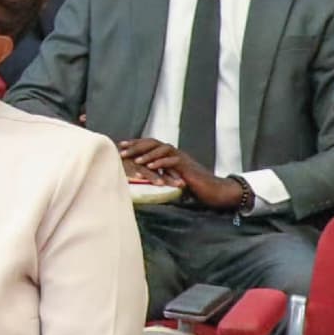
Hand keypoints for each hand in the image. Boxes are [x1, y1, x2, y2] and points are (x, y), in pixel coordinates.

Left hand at [118, 138, 244, 207]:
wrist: (214, 191)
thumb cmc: (191, 187)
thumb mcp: (170, 179)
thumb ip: (157, 175)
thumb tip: (138, 178)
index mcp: (168, 155)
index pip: (150, 145)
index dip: (135, 144)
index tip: (119, 146)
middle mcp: (174, 153)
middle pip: (154, 143)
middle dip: (137, 146)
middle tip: (121, 150)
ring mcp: (182, 158)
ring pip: (163, 149)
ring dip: (147, 153)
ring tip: (134, 160)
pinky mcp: (188, 166)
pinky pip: (173, 161)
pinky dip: (161, 162)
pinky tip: (150, 166)